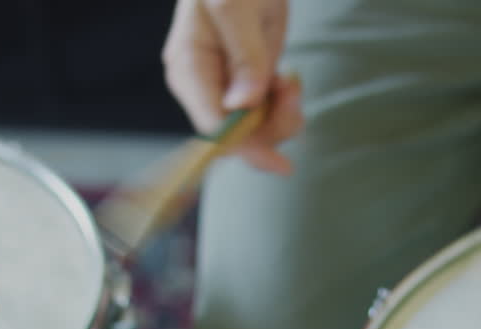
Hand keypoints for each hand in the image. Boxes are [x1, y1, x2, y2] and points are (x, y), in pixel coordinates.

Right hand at [163, 0, 301, 173]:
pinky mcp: (246, 87)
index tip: (279, 161)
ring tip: (291, 83)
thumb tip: (243, 105)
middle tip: (291, 91)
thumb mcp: (235, 8)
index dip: (245, 147)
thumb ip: (245, 57)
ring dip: (283, 116)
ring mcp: (225, 89)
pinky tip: (288, 82)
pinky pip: (267, 116)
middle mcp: (203, 86)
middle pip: (236, 137)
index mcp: (189, 67)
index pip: (212, 126)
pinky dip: (285, 108)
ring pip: (257, 131)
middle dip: (272, 126)